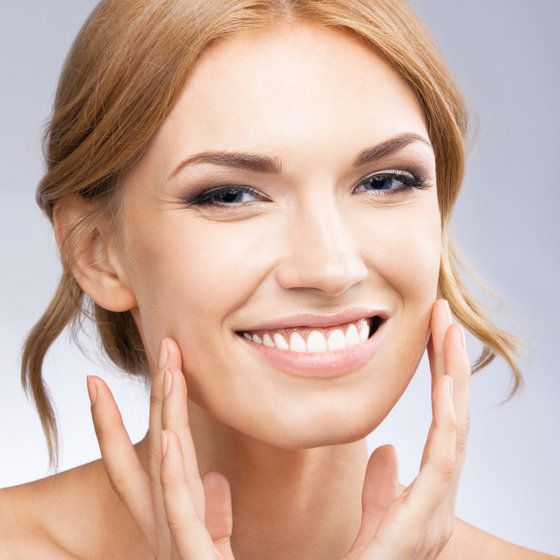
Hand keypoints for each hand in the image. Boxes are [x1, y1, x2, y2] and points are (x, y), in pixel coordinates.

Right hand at [86, 338, 234, 558]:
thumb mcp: (215, 550)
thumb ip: (212, 516)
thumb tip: (218, 477)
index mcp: (170, 517)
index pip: (142, 458)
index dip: (117, 420)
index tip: (98, 382)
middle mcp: (164, 522)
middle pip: (152, 447)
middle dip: (154, 396)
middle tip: (162, 344)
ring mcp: (174, 538)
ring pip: (164, 466)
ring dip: (165, 415)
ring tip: (167, 368)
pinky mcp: (192, 557)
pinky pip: (180, 510)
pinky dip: (172, 472)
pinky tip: (168, 437)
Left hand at [344, 298, 470, 559]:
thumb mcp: (378, 516)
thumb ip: (384, 485)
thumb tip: (386, 448)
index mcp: (432, 487)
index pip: (441, 420)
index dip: (442, 377)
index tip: (434, 334)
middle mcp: (442, 491)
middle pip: (452, 415)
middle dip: (451, 363)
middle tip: (444, 315)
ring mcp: (439, 503)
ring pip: (453, 427)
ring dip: (453, 376)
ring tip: (448, 332)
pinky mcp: (426, 516)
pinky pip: (442, 458)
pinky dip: (447, 418)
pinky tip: (445, 384)